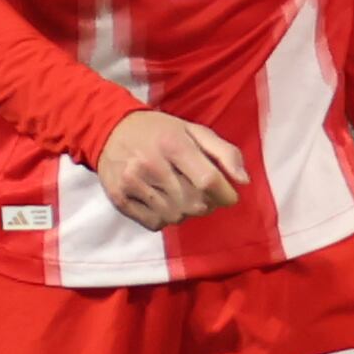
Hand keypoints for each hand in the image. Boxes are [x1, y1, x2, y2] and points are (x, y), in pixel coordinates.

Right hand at [94, 108, 249, 227]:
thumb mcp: (195, 131)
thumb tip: (244, 181)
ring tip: (180, 195)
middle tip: (201, 193)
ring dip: (186, 212)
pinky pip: (155, 224)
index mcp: (173, 144)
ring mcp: (132, 183)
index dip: (225, 194)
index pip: (208, 181)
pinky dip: (165, 218)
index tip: (228, 196)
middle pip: (194, 203)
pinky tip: (163, 202)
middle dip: (206, 203)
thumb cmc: (160, 131)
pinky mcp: (119, 199)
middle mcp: (151, 164)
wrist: (110, 129)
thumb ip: (225, 153)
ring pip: (176, 216)